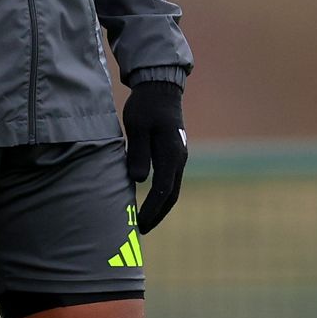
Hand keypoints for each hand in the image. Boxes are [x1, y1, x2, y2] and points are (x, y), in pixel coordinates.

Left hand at [122, 78, 187, 232]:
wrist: (161, 87)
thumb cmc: (146, 105)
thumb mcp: (137, 126)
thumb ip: (138, 153)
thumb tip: (139, 180)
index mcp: (171, 153)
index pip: (163, 190)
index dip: (150, 209)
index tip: (138, 223)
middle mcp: (179, 158)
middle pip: (172, 195)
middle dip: (157, 214)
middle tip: (141, 230)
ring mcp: (179, 156)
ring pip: (173, 189)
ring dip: (161, 207)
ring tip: (145, 220)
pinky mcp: (174, 152)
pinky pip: (170, 180)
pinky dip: (162, 195)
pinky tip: (149, 199)